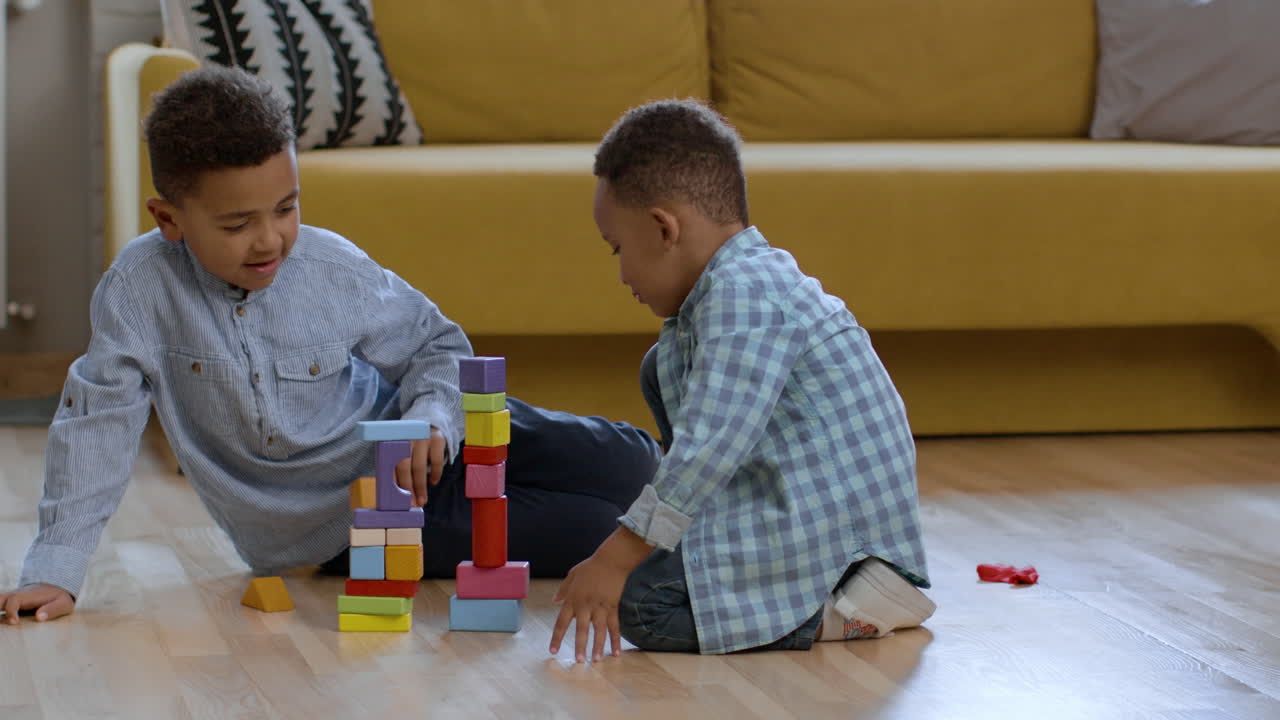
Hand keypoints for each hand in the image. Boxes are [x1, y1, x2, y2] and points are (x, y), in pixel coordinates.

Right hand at [0, 583, 74, 624]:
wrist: (56, 586)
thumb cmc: (59, 597)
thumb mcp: (63, 603)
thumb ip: (53, 609)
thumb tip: (39, 617)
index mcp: (30, 595)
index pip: (14, 599)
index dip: (11, 610)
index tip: (14, 622)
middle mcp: (18, 595)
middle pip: (0, 598)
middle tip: (0, 622)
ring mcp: (13, 599)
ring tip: (0, 623)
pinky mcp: (11, 604)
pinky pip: (1, 605)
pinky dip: (0, 611)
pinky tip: (1, 622)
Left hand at [395, 427, 444, 506]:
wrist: (430, 417)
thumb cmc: (411, 439)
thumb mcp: (401, 446)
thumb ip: (397, 462)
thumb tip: (395, 489)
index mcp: (393, 441)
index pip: (390, 465)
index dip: (393, 483)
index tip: (396, 500)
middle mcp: (405, 438)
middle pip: (404, 467)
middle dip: (408, 488)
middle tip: (412, 504)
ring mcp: (422, 438)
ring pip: (419, 467)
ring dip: (421, 486)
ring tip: (423, 500)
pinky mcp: (437, 438)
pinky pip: (436, 461)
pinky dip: (436, 474)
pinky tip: (433, 482)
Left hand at [549, 527, 653, 662]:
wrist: (612, 560)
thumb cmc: (591, 566)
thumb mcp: (572, 575)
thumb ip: (563, 589)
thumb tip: (555, 601)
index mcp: (573, 599)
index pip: (562, 622)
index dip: (557, 637)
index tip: (553, 650)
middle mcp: (586, 606)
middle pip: (582, 630)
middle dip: (580, 646)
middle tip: (579, 661)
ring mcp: (600, 607)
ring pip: (599, 631)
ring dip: (598, 647)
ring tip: (597, 660)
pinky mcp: (613, 607)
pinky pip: (614, 626)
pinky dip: (616, 639)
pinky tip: (616, 652)